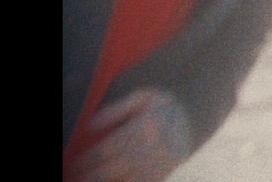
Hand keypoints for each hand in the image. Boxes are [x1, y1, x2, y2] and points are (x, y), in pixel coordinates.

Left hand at [69, 88, 194, 181]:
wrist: (196, 118)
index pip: (106, 149)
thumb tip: (90, 125)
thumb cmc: (164, 106)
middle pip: (111, 169)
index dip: (87, 159)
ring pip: (124, 180)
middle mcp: (149, 149)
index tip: (74, 163)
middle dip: (90, 175)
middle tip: (76, 177)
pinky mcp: (162, 174)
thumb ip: (116, 109)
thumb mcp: (143, 97)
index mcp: (143, 128)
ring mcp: (157, 164)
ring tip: (89, 181)